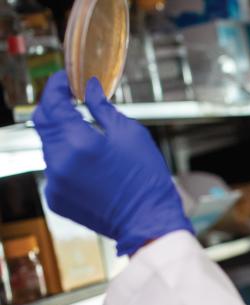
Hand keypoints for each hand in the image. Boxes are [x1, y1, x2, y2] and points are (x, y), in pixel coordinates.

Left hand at [32, 71, 192, 255]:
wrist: (147, 221)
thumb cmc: (146, 178)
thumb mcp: (131, 135)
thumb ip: (103, 109)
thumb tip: (91, 89)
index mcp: (78, 143)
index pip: (53, 104)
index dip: (56, 88)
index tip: (66, 80)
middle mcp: (59, 163)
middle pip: (43, 124)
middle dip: (56, 109)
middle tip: (72, 101)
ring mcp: (54, 183)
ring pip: (49, 147)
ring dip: (64, 137)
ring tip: (90, 138)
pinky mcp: (56, 199)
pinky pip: (55, 170)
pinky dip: (67, 161)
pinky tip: (91, 165)